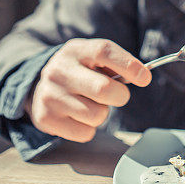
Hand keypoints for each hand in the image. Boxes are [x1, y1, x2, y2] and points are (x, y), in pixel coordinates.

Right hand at [25, 39, 151, 142]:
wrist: (40, 85)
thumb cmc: (79, 71)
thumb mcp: (92, 58)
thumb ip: (115, 64)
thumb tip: (143, 76)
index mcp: (76, 50)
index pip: (104, 52)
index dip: (128, 65)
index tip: (145, 78)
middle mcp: (59, 70)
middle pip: (104, 89)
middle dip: (120, 96)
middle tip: (117, 95)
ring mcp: (50, 95)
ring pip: (97, 115)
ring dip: (102, 113)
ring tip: (91, 104)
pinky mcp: (46, 118)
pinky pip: (85, 133)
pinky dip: (89, 128)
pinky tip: (78, 116)